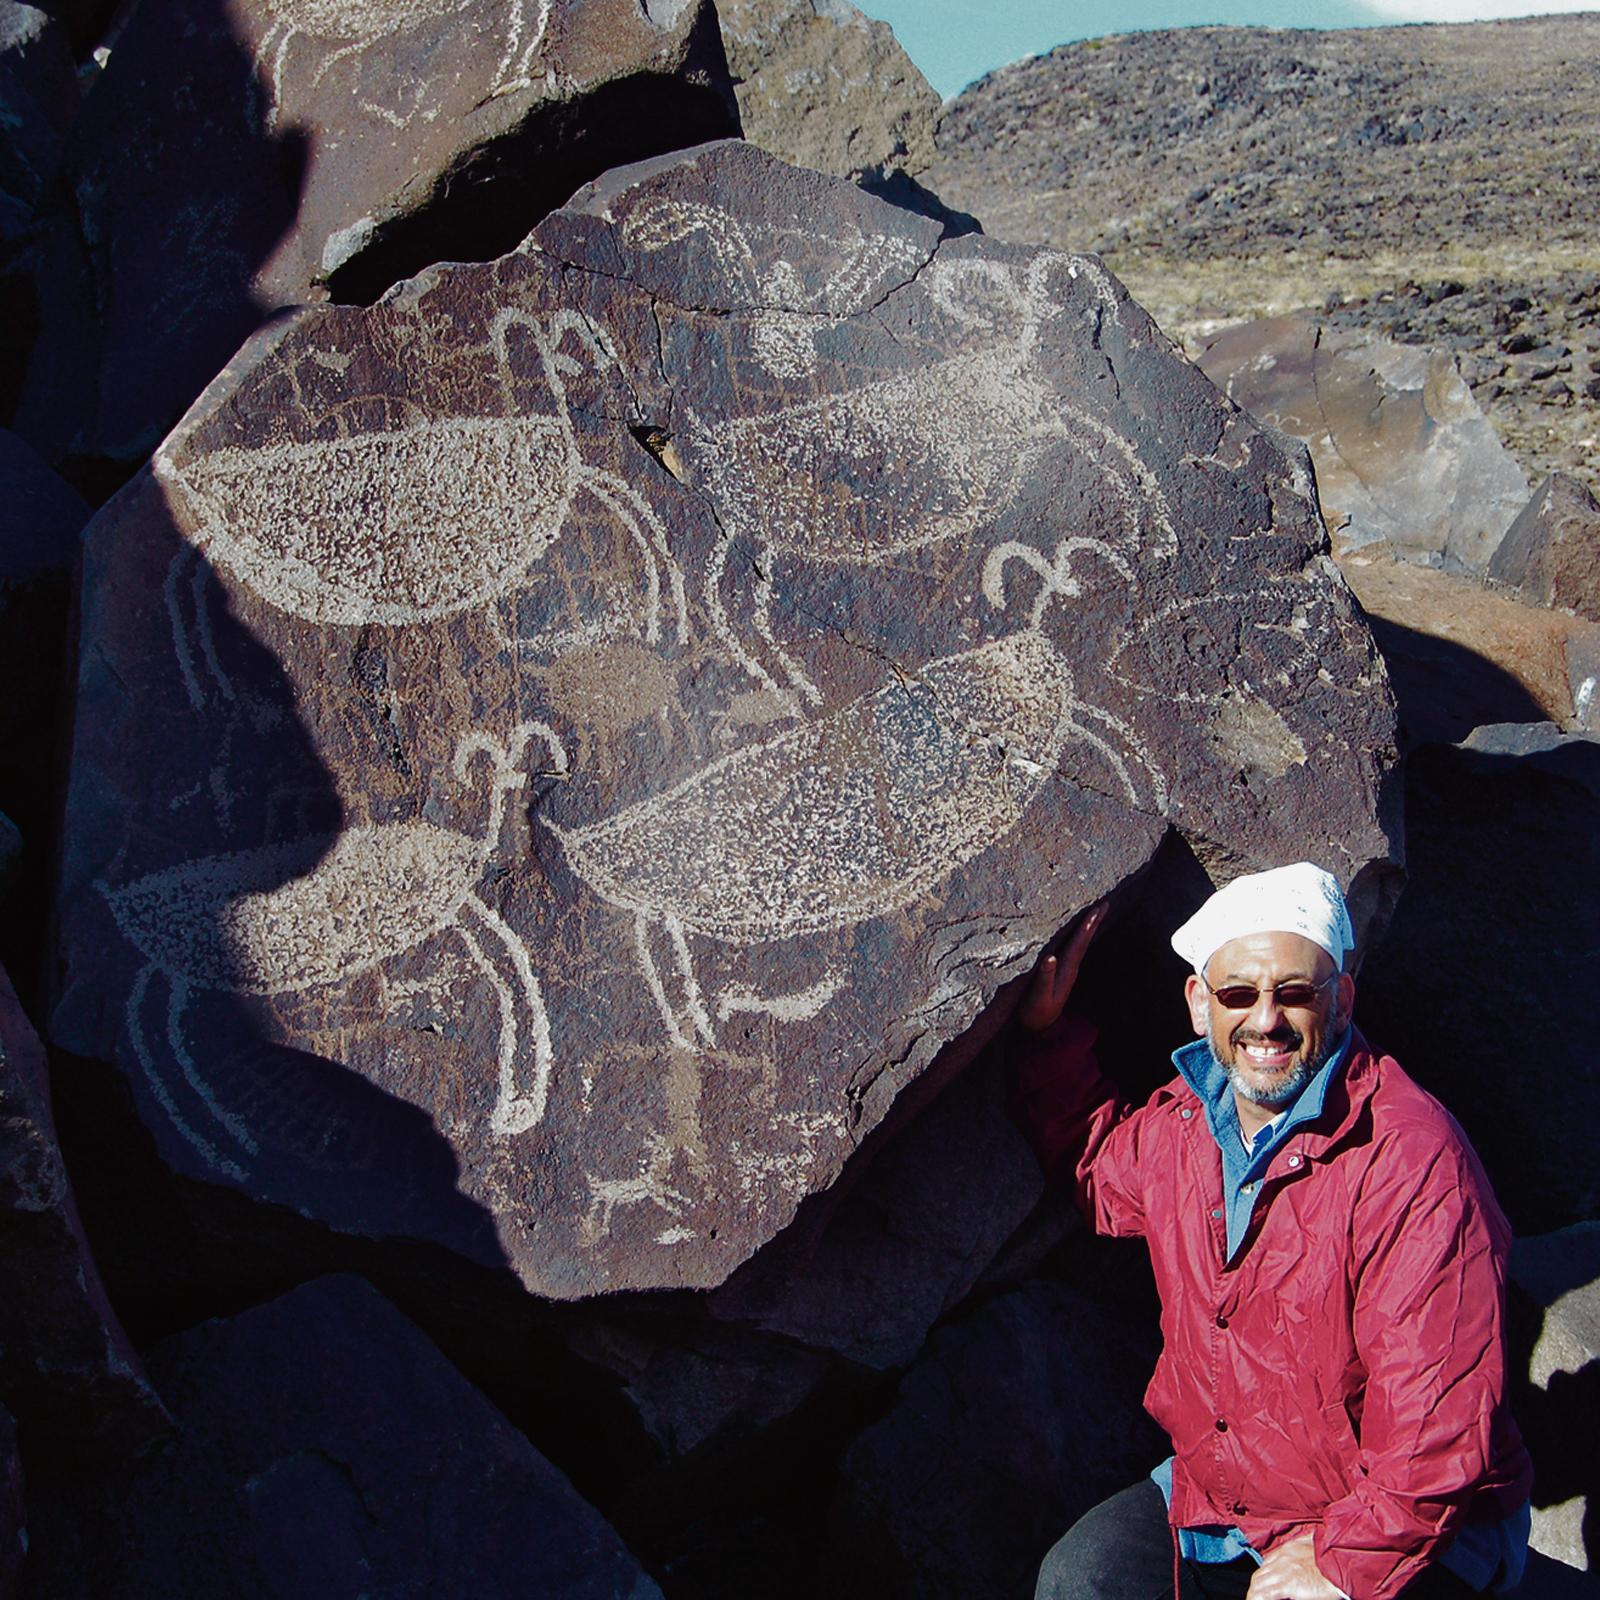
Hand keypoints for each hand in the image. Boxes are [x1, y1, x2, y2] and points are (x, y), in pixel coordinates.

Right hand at [1016, 902, 1105, 1032]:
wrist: (1041, 1027)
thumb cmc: (1037, 1011)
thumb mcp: (1039, 996)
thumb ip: (1045, 977)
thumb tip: (1050, 958)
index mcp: (1066, 969)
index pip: (1079, 943)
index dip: (1086, 926)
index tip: (1096, 909)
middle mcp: (1070, 967)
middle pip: (1084, 940)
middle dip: (1093, 922)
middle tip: (1104, 904)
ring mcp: (1067, 969)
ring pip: (1080, 943)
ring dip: (1088, 927)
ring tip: (1094, 911)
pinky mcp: (1061, 971)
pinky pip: (1072, 947)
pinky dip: (1077, 935)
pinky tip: (1077, 930)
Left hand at [1247, 1534, 1346, 1599]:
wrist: (1345, 1561)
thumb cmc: (1338, 1557)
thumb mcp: (1319, 1545)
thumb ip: (1308, 1546)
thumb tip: (1310, 1547)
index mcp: (1290, 1548)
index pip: (1268, 1563)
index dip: (1266, 1576)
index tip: (1268, 1586)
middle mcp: (1282, 1558)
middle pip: (1261, 1574)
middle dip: (1257, 1587)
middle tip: (1257, 1597)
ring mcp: (1282, 1571)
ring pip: (1258, 1584)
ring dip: (1255, 1595)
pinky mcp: (1286, 1584)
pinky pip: (1263, 1595)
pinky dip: (1257, 1599)